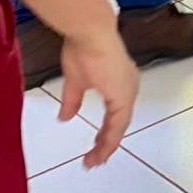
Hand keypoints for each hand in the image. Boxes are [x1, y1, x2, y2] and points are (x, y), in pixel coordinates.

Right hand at [57, 30, 139, 167]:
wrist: (89, 32)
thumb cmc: (83, 47)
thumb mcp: (75, 81)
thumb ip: (73, 101)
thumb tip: (64, 117)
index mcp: (119, 82)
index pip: (115, 114)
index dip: (105, 132)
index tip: (95, 148)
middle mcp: (128, 86)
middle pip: (119, 122)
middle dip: (106, 142)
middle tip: (94, 159)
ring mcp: (127, 90)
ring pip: (119, 126)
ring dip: (107, 144)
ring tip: (95, 159)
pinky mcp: (123, 95)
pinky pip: (118, 124)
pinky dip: (110, 138)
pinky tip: (102, 150)